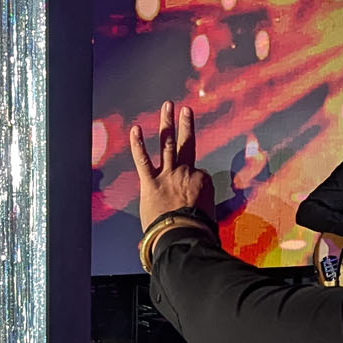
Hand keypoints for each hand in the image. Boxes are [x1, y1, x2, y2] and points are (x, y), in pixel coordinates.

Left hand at [128, 101, 215, 231]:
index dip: (195, 185)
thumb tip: (195, 212)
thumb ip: (200, 207)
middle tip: (185, 110)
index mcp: (202, 181)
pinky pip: (143, 160)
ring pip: (168, 143)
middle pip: (187, 144)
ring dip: (167, 123)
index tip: (193, 202)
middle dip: (186, 124)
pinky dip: (138, 145)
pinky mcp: (150, 182)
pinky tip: (135, 130)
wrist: (184, 236)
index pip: (198, 173)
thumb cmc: (197, 231)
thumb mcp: (207, 216)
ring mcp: (168, 174)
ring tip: (168, 106)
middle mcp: (186, 172)